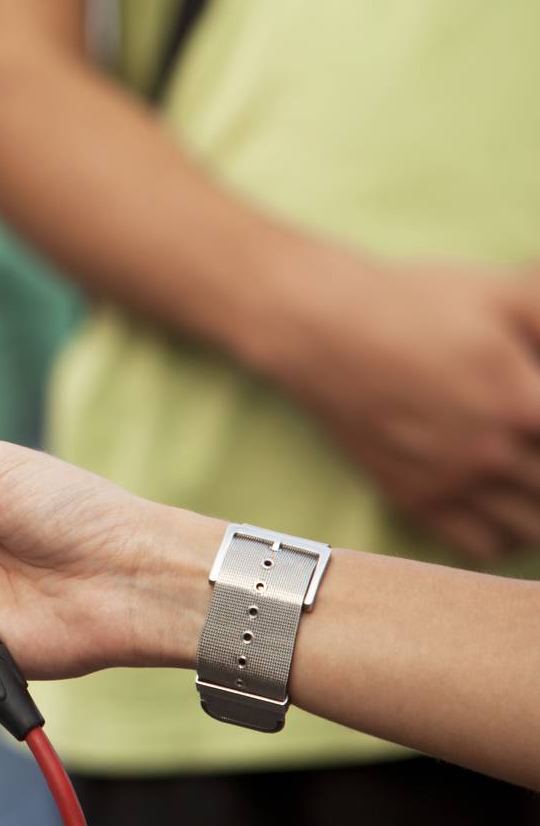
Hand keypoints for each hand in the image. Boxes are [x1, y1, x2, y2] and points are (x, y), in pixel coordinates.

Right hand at [258, 257, 539, 558]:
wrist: (320, 326)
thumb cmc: (412, 302)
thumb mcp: (504, 291)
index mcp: (523, 403)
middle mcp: (491, 455)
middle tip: (537, 444)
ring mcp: (449, 483)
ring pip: (534, 530)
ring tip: (534, 479)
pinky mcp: (413, 497)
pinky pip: (482, 547)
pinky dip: (508, 536)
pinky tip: (508, 502)